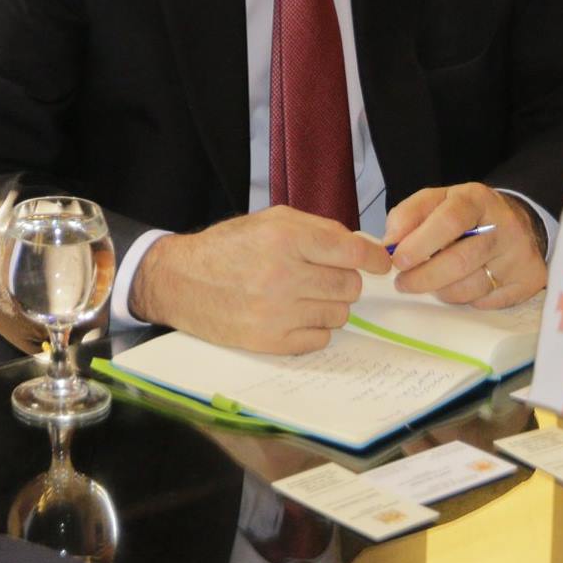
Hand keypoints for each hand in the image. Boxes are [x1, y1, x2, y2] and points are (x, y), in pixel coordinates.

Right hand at [128, 206, 391, 353]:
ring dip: (328, 304)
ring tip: (301, 295)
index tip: (380, 264)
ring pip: (339, 314)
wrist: (181, 281)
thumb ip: (319, 229)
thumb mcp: (271, 221)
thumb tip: (364, 249)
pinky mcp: (271, 341)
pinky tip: (291, 314)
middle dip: (342, 279)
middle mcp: (284, 275)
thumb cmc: (229, 247)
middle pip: (350, 286)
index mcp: (286, 238)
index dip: (374, 259)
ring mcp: (277, 312)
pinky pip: (320, 338)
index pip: (353, 253)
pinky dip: (313, 328)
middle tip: (321, 276)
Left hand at [382, 183, 547, 308]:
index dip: (420, 243)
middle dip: (423, 276)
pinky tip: (461, 285)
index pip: (449, 220)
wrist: (516, 223)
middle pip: (459, 260)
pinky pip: (487, 302)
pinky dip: (466, 299)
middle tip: (402, 283)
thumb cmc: (465, 214)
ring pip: (471, 287)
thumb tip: (389, 243)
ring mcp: (520, 255)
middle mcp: (505, 226)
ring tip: (431, 282)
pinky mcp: (529, 281)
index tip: (398, 260)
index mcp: (477, 199)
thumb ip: (407, 215)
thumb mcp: (436, 201)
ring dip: (441, 290)